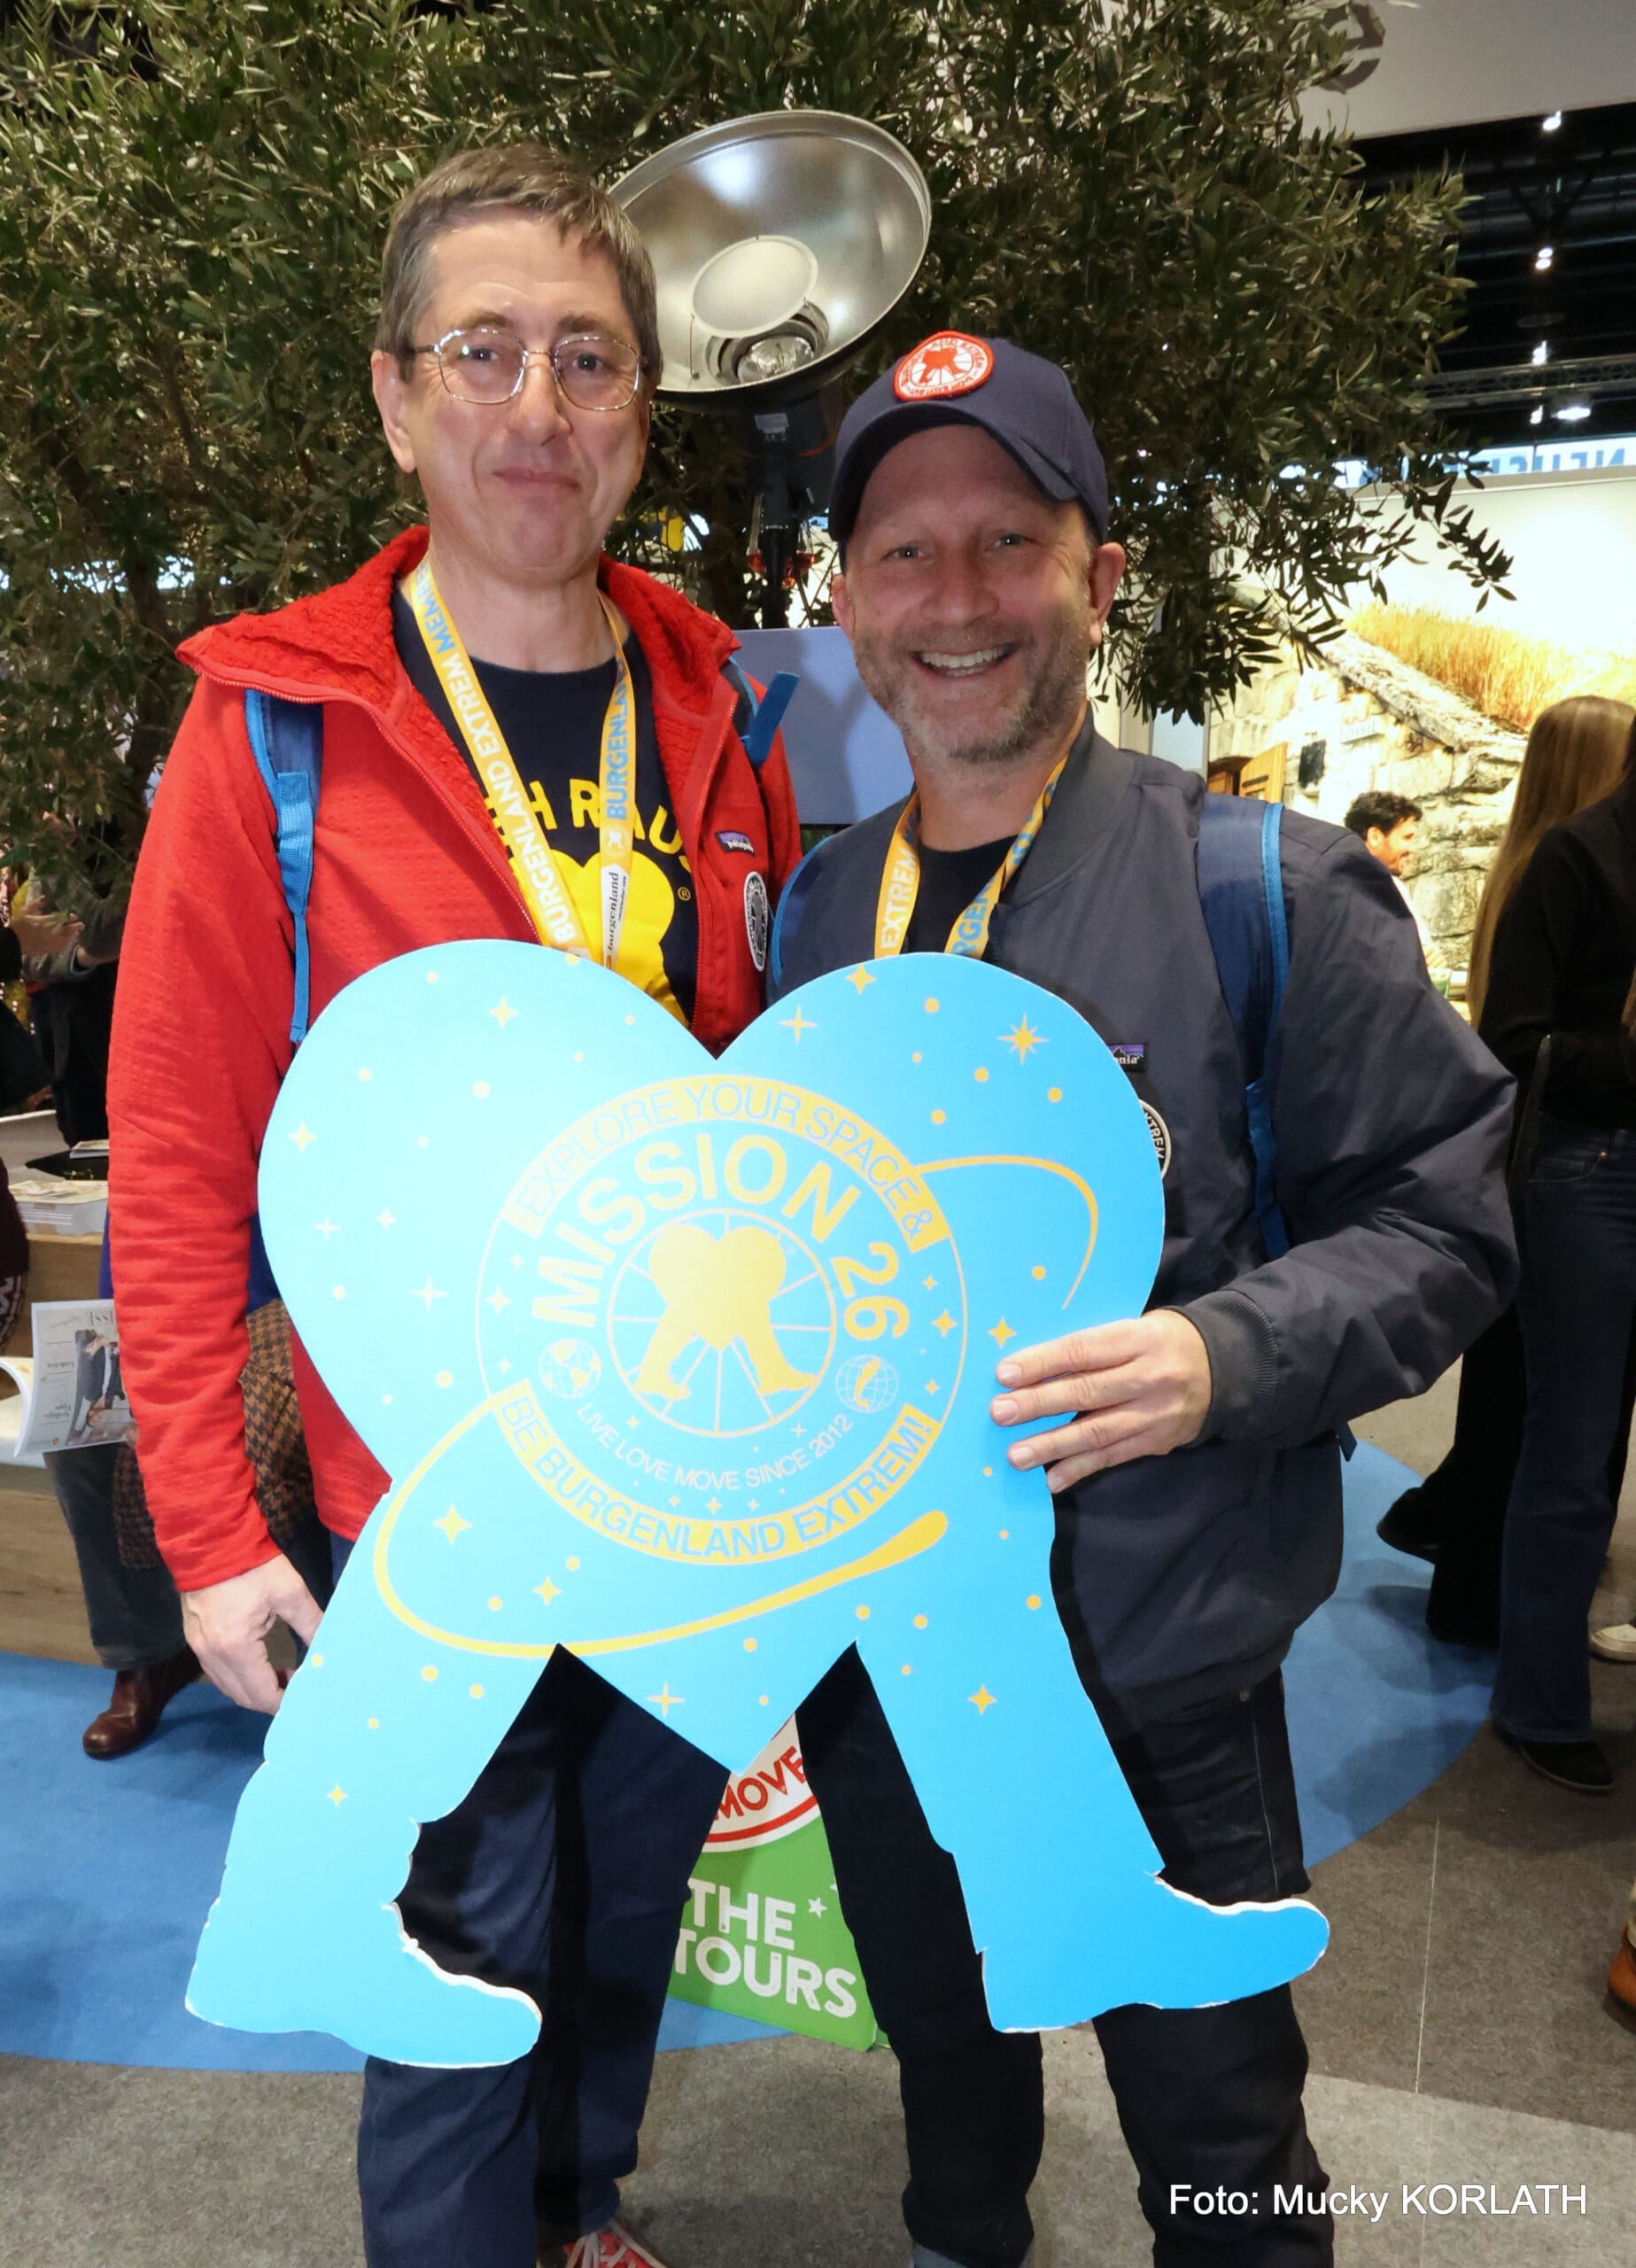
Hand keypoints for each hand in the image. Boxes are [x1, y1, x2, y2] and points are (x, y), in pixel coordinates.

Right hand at [10, 907, 81, 956]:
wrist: (12, 942)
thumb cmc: (18, 925)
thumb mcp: (25, 911)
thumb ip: (36, 904)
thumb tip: (44, 898)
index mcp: (46, 921)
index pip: (62, 918)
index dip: (69, 917)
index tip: (73, 916)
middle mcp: (51, 932)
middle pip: (67, 930)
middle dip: (75, 927)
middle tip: (81, 925)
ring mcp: (50, 943)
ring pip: (65, 940)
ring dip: (72, 936)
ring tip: (76, 934)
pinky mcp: (47, 950)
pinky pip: (59, 948)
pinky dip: (64, 945)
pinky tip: (66, 943)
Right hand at [181, 1553, 323, 1713]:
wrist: (211, 1540)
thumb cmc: (253, 1565)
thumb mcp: (290, 1592)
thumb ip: (310, 1624)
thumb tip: (327, 1648)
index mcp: (236, 1648)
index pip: (261, 1693)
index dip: (285, 1701)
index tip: (306, 1695)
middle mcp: (212, 1656)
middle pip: (242, 1697)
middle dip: (271, 1699)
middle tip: (298, 1686)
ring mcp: (199, 1649)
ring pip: (227, 1687)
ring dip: (253, 1689)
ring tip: (282, 1675)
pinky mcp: (194, 1639)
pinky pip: (217, 1671)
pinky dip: (238, 1677)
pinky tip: (258, 1664)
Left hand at [989, 1311, 1213, 1491]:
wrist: (1223, 1369)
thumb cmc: (1159, 1341)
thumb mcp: (1133, 1327)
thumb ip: (1093, 1345)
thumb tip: (1030, 1365)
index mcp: (1138, 1339)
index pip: (1083, 1351)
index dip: (1043, 1363)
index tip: (1004, 1374)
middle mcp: (1148, 1377)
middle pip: (1086, 1393)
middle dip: (1039, 1405)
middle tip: (1000, 1414)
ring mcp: (1153, 1414)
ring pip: (1096, 1432)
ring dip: (1052, 1446)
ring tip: (1016, 1455)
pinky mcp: (1156, 1442)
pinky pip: (1112, 1458)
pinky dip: (1079, 1469)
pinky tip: (1051, 1479)